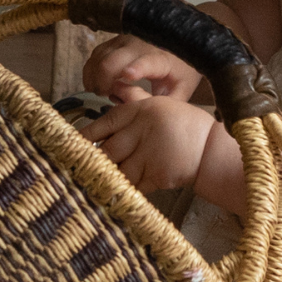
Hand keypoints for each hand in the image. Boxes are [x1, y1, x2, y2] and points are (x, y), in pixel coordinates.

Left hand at [80, 94, 214, 194]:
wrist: (210, 148)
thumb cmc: (185, 124)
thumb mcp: (161, 104)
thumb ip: (135, 99)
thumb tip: (115, 88)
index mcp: (140, 111)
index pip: (106, 123)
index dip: (85, 135)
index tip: (71, 144)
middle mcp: (142, 130)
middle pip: (108, 150)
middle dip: (95, 162)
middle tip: (80, 168)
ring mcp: (150, 154)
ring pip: (118, 171)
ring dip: (107, 178)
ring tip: (95, 182)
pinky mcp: (157, 175)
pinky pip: (133, 186)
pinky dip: (124, 191)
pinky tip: (116, 193)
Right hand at [83, 34, 201, 102]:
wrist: (181, 43)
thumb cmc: (180, 71)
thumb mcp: (180, 91)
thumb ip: (163, 105)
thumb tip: (142, 116)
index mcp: (161, 59)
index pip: (147, 62)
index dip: (137, 67)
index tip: (128, 75)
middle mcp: (139, 46)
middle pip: (110, 61)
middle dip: (102, 83)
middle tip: (106, 96)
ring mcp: (124, 41)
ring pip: (98, 57)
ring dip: (95, 77)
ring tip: (103, 91)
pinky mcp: (114, 41)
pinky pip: (95, 55)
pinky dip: (92, 71)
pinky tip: (97, 83)